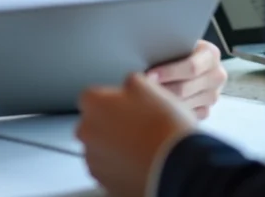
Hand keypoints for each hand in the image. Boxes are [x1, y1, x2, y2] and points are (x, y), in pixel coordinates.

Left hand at [76, 73, 197, 196]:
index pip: (92, 97)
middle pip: (92, 124)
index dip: (111, 100)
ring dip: (113, 146)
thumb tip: (130, 84)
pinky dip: (119, 166)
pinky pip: (108, 169)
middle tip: (135, 125)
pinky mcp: (104, 182)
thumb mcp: (151, 88)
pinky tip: (139, 161)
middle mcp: (87, 132)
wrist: (177, 166)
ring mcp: (94, 160)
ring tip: (141, 145)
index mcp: (94, 104)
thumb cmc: (165, 127)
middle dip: (109, 124)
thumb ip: (132, 82)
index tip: (125, 105)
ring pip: (99, 148)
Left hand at [147, 40, 226, 117]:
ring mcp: (212, 95)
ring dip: (163, 102)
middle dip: (161, 89)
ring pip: (184, 105)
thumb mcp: (175, 43)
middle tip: (141, 91)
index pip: (191, 67)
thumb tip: (146, 58)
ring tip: (144, 99)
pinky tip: (157, 107)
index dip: (168, 72)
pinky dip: (171, 113)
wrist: (183, 59)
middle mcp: (216, 75)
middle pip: (185, 88)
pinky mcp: (206, 110)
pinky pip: (187, 116)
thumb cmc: (175, 49)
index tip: (148, 75)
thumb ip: (168, 49)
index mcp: (210, 54)